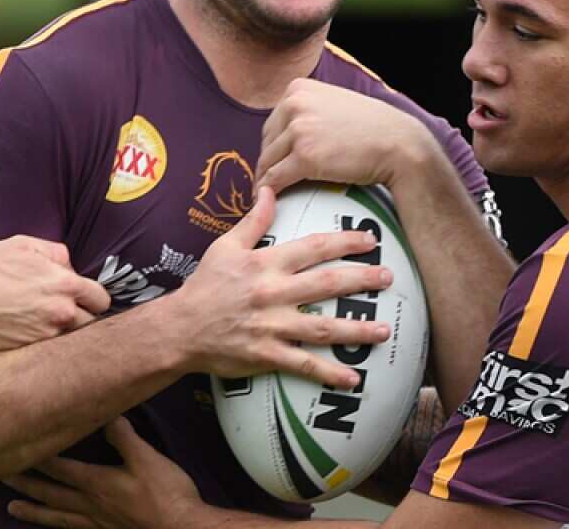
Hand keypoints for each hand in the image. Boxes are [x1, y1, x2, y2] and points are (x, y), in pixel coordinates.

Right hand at [0, 235, 110, 351]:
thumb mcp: (22, 245)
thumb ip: (54, 252)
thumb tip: (68, 264)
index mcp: (65, 284)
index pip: (101, 299)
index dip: (94, 299)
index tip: (84, 299)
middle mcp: (62, 312)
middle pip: (93, 323)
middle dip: (83, 317)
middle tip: (64, 312)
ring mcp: (47, 335)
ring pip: (72, 339)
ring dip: (65, 332)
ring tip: (45, 324)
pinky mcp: (31, 352)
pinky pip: (50, 351)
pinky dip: (45, 344)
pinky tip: (30, 334)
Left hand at [3, 417, 203, 528]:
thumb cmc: (166, 493)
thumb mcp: (146, 458)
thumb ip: (123, 437)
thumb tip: (106, 415)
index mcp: (96, 484)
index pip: (58, 468)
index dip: (36, 458)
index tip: (14, 447)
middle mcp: (90, 505)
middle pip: (50, 494)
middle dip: (25, 484)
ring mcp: (97, 523)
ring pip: (57, 516)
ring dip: (33, 511)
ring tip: (12, 509)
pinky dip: (60, 527)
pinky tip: (56, 527)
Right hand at [166, 186, 391, 389]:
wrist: (180, 328)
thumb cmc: (205, 285)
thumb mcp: (225, 246)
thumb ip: (253, 220)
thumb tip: (268, 189)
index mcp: (266, 264)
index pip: (313, 248)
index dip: (344, 242)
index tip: (370, 239)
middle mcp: (273, 293)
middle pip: (327, 284)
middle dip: (362, 280)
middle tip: (389, 278)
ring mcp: (271, 326)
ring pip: (323, 327)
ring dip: (356, 329)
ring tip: (384, 330)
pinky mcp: (267, 355)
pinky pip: (303, 365)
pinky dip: (329, 373)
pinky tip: (354, 378)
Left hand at [257, 78, 438, 193]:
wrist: (399, 143)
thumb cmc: (374, 127)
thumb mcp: (336, 103)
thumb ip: (312, 110)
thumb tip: (292, 130)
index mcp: (299, 88)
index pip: (274, 122)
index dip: (274, 146)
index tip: (276, 162)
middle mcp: (294, 104)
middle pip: (267, 142)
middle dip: (268, 163)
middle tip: (270, 182)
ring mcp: (298, 130)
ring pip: (268, 161)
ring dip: (266, 180)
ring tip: (268, 196)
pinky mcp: (304, 156)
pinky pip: (276, 178)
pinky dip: (270, 192)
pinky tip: (272, 202)